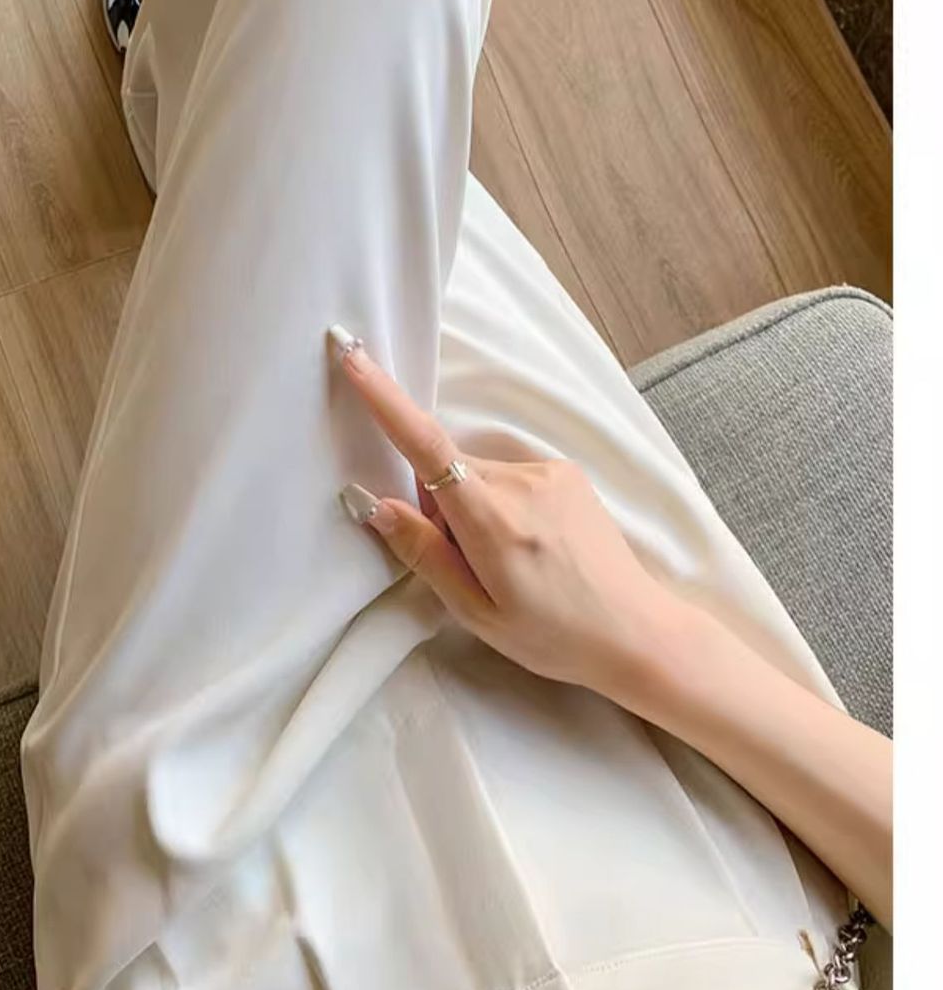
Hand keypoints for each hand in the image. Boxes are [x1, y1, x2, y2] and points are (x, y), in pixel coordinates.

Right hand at [332, 329, 684, 700]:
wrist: (637, 632)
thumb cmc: (553, 636)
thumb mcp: (476, 612)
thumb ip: (423, 553)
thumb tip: (374, 504)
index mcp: (492, 521)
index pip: (424, 446)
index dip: (383, 398)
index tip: (352, 353)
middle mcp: (521, 482)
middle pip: (446, 472)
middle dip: (438, 510)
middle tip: (470, 567)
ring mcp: (548, 471)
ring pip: (476, 476)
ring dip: (473, 509)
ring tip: (510, 564)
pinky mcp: (565, 470)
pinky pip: (508, 477)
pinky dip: (500, 505)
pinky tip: (531, 548)